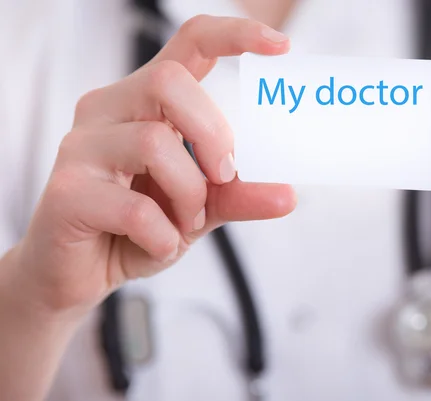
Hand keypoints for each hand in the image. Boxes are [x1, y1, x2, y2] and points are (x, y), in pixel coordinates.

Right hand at [10, 15, 295, 315]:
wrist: (80, 275)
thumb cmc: (136, 228)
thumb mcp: (199, 208)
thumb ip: (239, 194)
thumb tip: (288, 194)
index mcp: (144, 101)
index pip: (189, 43)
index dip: (235, 35)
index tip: (281, 46)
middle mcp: (109, 110)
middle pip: (170, 82)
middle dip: (213, 135)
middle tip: (223, 176)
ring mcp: (81, 147)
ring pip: (153, 143)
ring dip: (189, 195)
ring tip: (184, 222)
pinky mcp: (66, 191)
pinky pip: (135, 208)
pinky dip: (163, 235)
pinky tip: (158, 245)